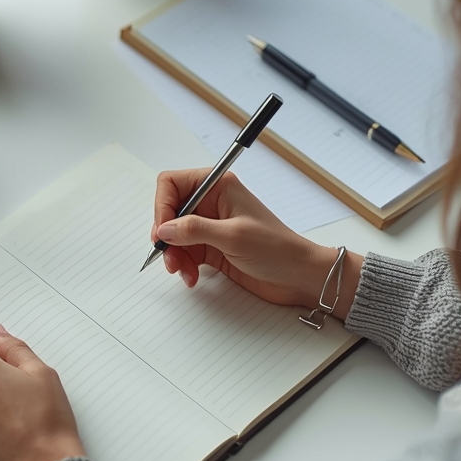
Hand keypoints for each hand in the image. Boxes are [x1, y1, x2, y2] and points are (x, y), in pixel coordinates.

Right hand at [152, 169, 362, 318]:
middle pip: (170, 212)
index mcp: (218, 187)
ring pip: (175, 236)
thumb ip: (194, 230)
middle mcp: (212, 203)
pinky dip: (184, 266)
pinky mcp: (212, 248)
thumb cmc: (277, 248)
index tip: (162, 231)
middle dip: (166, 236)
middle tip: (168, 256)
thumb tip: (165, 229)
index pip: (172, 184)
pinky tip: (192, 276)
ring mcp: (211, 227)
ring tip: (182, 271)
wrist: (298, 275)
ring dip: (174, 255)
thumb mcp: (232, 236)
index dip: (162, 206)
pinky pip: (185, 253)